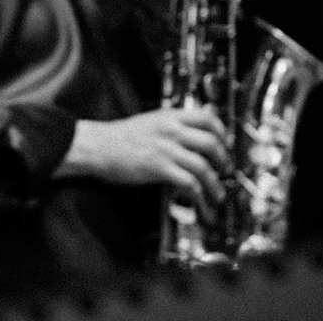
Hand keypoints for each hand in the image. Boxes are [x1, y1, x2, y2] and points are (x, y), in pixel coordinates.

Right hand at [57, 110, 230, 208]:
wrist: (97, 145)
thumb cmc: (121, 136)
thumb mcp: (151, 120)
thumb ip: (175, 121)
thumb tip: (202, 115)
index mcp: (170, 116)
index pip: (208, 117)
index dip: (222, 132)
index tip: (225, 145)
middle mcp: (171, 130)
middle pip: (211, 143)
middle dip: (224, 160)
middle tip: (225, 171)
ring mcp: (165, 149)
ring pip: (203, 166)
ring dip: (216, 184)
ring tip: (218, 195)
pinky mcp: (158, 167)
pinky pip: (189, 184)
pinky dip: (200, 197)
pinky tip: (202, 206)